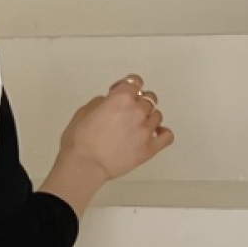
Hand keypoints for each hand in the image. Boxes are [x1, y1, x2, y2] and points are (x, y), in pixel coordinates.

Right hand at [59, 74, 174, 182]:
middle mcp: (137, 111)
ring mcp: (146, 130)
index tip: (125, 88)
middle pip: (148, 97)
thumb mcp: (84, 112)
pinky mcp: (150, 148)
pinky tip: (155, 133)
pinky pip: (167, 135)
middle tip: (128, 109)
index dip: (128, 84)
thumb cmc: (80, 141)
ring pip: (157, 115)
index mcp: (120, 99)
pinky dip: (162, 132)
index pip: (134, 82)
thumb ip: (101, 102)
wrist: (85, 165)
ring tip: (136, 124)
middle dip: (138, 100)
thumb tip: (109, 103)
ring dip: (147, 116)